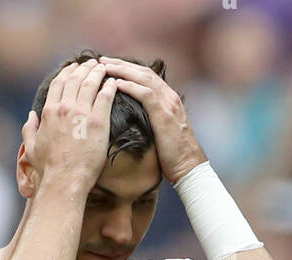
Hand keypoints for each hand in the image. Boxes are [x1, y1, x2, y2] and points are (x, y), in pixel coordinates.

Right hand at [21, 59, 116, 193]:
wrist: (65, 180)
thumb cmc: (48, 169)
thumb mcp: (31, 149)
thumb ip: (29, 129)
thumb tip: (31, 115)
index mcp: (49, 112)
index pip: (59, 83)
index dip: (67, 72)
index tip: (73, 68)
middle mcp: (65, 108)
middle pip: (76, 79)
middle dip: (84, 68)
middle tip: (92, 63)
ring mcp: (82, 114)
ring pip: (91, 83)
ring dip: (97, 73)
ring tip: (104, 68)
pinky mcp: (98, 122)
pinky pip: (105, 97)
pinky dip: (109, 87)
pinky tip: (113, 83)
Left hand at [96, 56, 205, 184]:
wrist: (189, 167)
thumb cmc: (173, 156)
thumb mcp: (161, 132)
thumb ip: (151, 119)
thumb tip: (133, 119)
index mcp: (168, 99)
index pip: (146, 76)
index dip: (127, 68)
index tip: (109, 66)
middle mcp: (169, 96)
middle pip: (143, 72)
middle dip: (121, 64)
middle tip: (102, 60)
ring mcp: (168, 104)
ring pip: (144, 78)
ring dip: (122, 70)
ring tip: (105, 67)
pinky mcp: (165, 115)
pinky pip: (146, 94)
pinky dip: (131, 86)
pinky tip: (116, 83)